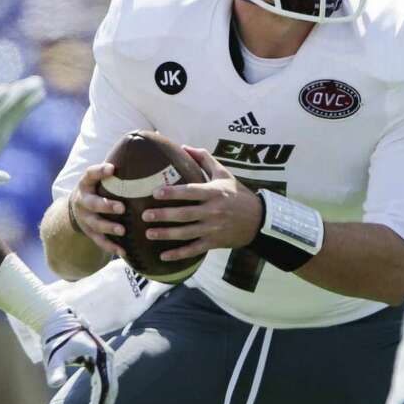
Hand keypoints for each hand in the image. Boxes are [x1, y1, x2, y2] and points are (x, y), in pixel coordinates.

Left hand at [41, 309, 118, 403]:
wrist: (58, 321)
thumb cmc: (54, 340)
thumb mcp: (54, 357)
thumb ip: (56, 370)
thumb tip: (55, 383)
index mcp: (99, 357)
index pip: (104, 388)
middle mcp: (106, 358)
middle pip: (111, 389)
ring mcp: (105, 359)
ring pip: (110, 387)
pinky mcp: (100, 361)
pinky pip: (105, 383)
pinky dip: (101, 397)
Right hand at [68, 163, 127, 258]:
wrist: (76, 209)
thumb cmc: (97, 189)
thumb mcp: (98, 178)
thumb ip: (112, 170)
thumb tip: (141, 148)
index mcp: (86, 184)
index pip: (89, 175)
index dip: (99, 171)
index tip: (112, 168)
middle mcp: (83, 201)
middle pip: (93, 203)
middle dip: (106, 206)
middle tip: (122, 207)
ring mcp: (85, 219)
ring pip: (96, 224)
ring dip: (109, 227)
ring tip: (122, 230)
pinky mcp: (90, 233)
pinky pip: (100, 241)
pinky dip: (111, 246)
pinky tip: (123, 251)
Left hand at [141, 146, 262, 260]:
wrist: (258, 219)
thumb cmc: (237, 194)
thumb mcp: (224, 174)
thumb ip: (204, 159)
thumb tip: (184, 147)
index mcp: (214, 193)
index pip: (191, 192)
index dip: (173, 192)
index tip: (155, 192)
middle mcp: (213, 211)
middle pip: (185, 214)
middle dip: (164, 215)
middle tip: (145, 215)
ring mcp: (214, 228)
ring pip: (187, 233)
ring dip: (166, 234)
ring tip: (148, 233)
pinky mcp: (214, 242)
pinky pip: (194, 249)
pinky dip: (179, 254)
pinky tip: (163, 256)